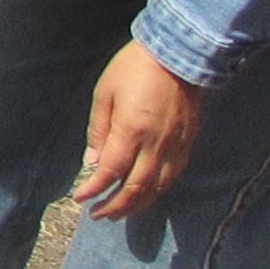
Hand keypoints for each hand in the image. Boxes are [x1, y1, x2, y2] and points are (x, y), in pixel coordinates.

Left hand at [72, 42, 200, 220]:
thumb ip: (98, 131)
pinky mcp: (189, 142)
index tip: (80, 199)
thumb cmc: (133, 68)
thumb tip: (92, 164)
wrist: (177, 53)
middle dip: (115, 207)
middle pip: (136, 189)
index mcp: (131, 130)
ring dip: (138, 204)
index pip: (110, 173)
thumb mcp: (104, 93)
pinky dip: (159, 190)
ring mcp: (175, 145)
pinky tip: (148, 193)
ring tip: (121, 212)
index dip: (94, 191)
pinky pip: (174, 175)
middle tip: (99, 215)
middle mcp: (155, 144)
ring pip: (158, 187)